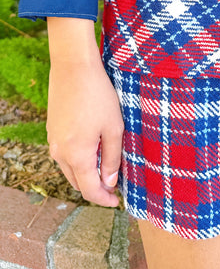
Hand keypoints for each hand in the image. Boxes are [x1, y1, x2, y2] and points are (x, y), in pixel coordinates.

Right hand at [47, 18, 123, 206]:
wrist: (74, 67)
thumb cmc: (98, 95)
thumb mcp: (113, 127)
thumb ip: (112, 158)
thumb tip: (110, 183)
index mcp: (76, 155)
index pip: (89, 190)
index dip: (104, 199)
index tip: (118, 201)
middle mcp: (59, 152)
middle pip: (77, 182)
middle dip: (95, 187)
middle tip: (115, 186)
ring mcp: (53, 140)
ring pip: (70, 168)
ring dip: (87, 173)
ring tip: (107, 166)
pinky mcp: (52, 128)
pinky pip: (65, 153)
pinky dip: (79, 159)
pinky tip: (94, 148)